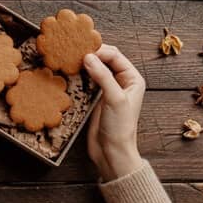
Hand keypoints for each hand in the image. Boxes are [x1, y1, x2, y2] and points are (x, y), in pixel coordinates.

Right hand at [84, 45, 145, 180]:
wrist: (111, 152)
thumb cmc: (120, 128)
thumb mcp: (114, 99)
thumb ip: (103, 76)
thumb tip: (88, 57)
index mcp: (132, 79)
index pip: (115, 56)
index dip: (99, 51)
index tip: (83, 51)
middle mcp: (121, 81)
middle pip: (105, 59)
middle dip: (91, 54)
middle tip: (74, 52)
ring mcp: (108, 88)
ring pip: (95, 68)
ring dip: (84, 63)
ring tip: (71, 59)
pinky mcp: (96, 97)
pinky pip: (88, 79)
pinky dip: (80, 74)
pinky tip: (71, 72)